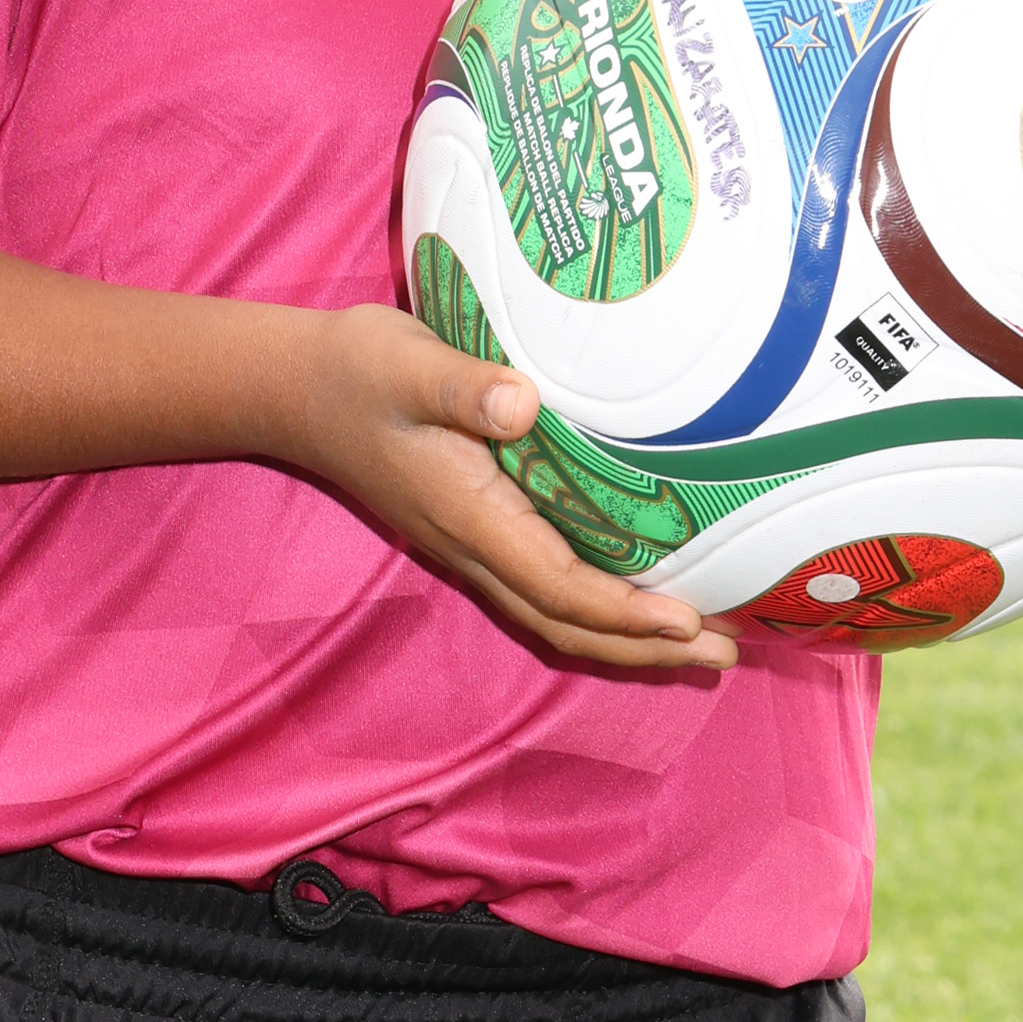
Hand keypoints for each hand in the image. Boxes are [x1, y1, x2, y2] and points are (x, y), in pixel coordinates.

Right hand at [285, 303, 739, 674]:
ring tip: (696, 647)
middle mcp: (472, 545)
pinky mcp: (473, 526)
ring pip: (555, 615)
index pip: (558, 584)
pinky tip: (633, 595)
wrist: (298, 386)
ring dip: (625, 638)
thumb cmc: (359, 370)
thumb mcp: (408, 365)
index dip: (624, 611)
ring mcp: (470, 543)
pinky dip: (596, 607)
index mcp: (468, 515)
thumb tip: (522, 406)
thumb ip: (464, 387)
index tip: (688, 621)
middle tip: (724, 656)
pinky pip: (543, 587)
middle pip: (567, 623)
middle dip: (644, 648)